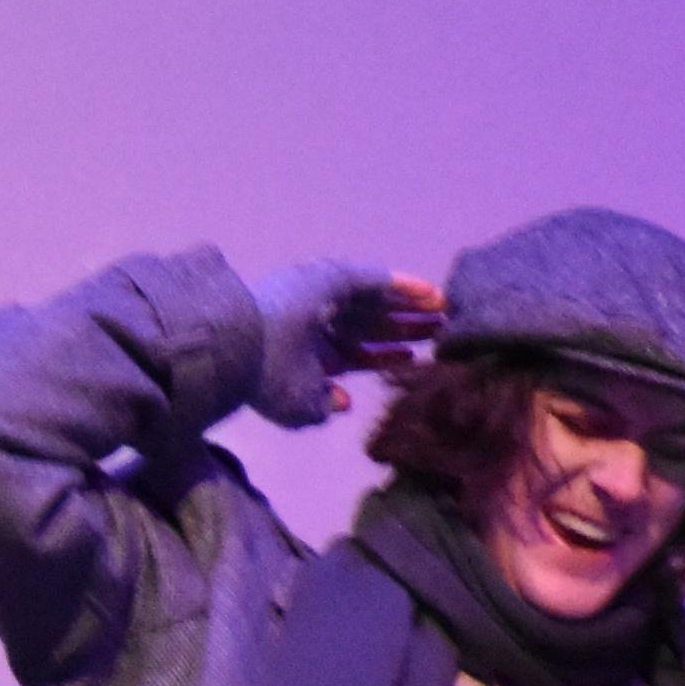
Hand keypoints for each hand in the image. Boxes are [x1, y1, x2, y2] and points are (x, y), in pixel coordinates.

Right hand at [253, 263, 445, 427]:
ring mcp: (325, 298)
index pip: (354, 353)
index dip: (383, 356)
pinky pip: (377, 280)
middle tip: (438, 330)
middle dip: (403, 328)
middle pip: (370, 325)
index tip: (412, 359)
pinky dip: (404, 286)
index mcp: (309, 352)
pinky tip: (431, 293)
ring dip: (410, 305)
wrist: (241, 347)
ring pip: (377, 301)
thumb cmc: (266, 379)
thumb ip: (322, 407)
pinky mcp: (333, 278)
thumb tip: (343, 400)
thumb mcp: (297, 405)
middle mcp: (319, 323)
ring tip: (443, 308)